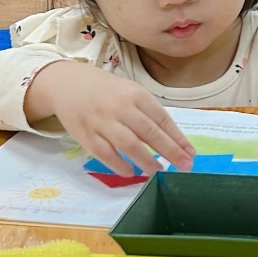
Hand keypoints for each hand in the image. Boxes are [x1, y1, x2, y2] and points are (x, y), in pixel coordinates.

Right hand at [25, 61, 194, 176]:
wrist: (66, 83)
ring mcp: (102, 121)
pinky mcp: (85, 134)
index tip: (191, 153)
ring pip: (129, 144)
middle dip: (170, 151)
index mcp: (136, 94)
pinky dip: (119, 165)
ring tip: (159, 172)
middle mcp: (121, 107)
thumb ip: (149, 113)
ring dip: (147, 161)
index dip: (178, 138)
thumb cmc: (106, 91)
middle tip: (185, 167)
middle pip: (150, 133)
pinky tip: (131, 173)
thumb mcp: (130, 92)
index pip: (162, 119)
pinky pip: (105, 153)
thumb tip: (174, 140)